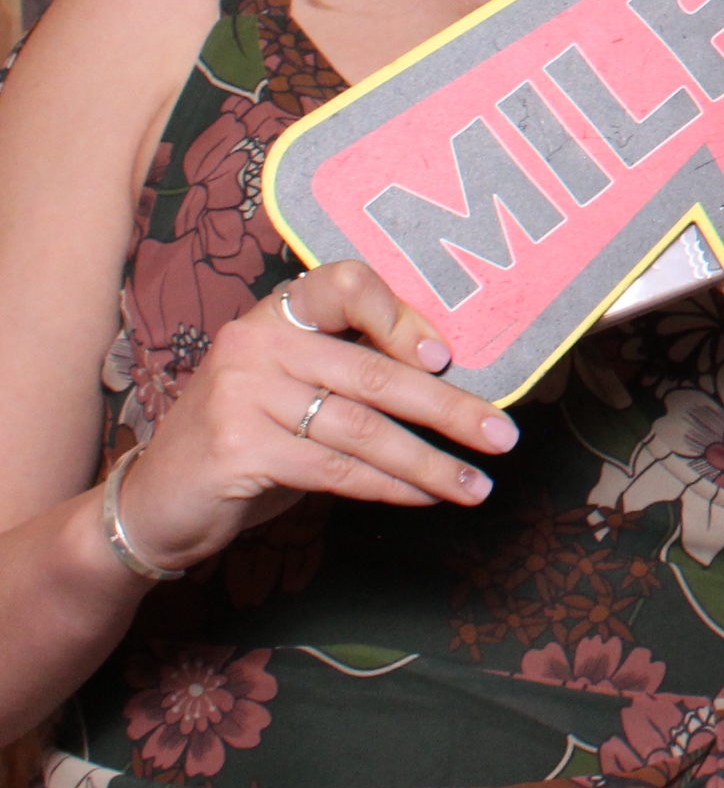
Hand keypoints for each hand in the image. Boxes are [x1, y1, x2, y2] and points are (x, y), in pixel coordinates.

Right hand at [113, 263, 514, 574]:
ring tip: (477, 485)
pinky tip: (425, 497)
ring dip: (430, 463)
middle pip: (375, 372)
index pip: (342, 283)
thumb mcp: (296, 392)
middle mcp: (255, 343)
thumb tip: (453, 380)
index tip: (447, 355)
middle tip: (504, 436)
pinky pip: (336, 469)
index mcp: (275, 316)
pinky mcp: (236, 449)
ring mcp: (241, 395)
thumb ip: (355, 375)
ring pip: (364, 429)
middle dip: (451, 410)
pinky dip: (390, 486)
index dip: (400, 314)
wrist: (154, 504)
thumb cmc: (247, 440)